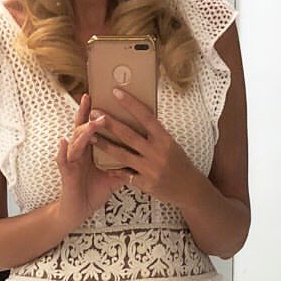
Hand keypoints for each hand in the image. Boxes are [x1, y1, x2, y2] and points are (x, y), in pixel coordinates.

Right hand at [55, 92, 134, 231]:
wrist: (79, 212)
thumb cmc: (93, 193)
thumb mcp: (113, 177)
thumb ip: (124, 165)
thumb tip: (143, 156)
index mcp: (90, 150)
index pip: (93, 127)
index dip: (95, 113)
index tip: (102, 97)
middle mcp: (79, 152)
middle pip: (81, 128)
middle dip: (85, 114)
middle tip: (90, 98)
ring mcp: (71, 161)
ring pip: (75, 141)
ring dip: (83, 131)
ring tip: (91, 121)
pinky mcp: (66, 174)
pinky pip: (63, 161)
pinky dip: (62, 152)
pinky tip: (64, 142)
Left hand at [90, 88, 194, 206]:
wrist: (189, 189)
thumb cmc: (179, 163)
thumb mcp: (171, 144)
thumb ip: (155, 133)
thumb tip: (139, 115)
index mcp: (164, 139)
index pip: (146, 116)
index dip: (130, 103)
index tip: (116, 92)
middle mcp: (157, 152)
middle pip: (128, 135)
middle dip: (109, 123)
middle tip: (93, 113)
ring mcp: (150, 169)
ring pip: (122, 155)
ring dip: (105, 145)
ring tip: (91, 137)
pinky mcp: (146, 184)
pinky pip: (125, 175)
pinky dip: (114, 169)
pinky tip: (102, 164)